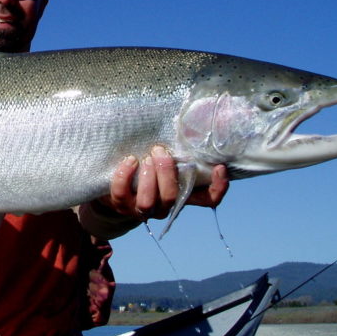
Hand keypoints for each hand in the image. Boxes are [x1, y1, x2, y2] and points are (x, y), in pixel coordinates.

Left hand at [100, 146, 228, 219]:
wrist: (117, 187)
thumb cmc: (148, 169)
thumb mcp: (166, 161)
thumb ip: (178, 152)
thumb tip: (191, 126)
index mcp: (181, 194)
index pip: (207, 199)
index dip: (217, 187)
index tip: (219, 167)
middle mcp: (164, 206)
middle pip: (172, 198)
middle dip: (166, 173)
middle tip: (160, 152)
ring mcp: (141, 209)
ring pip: (147, 202)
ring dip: (148, 177)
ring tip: (145, 158)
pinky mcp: (120, 205)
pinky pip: (121, 193)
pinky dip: (125, 175)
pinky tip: (130, 160)